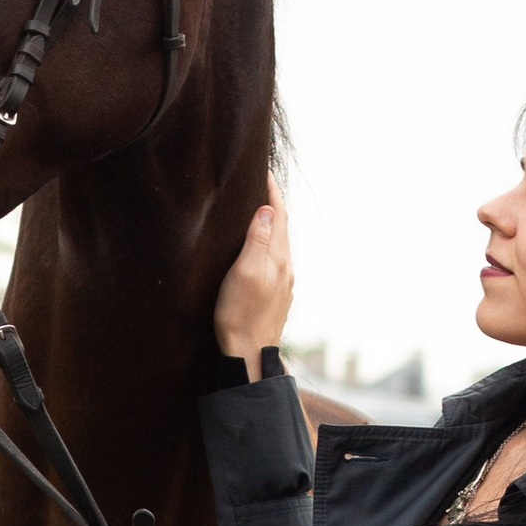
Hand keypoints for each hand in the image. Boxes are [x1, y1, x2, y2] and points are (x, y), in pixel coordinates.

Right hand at [213, 190, 293, 370]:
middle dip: (274, 204)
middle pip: (283, 228)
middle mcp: (286, 268)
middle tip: (263, 184)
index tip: (264, 171)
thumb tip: (268, 209)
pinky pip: (277, 261)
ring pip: (281, 245)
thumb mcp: (244, 272)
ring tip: (261, 210)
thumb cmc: (239, 314)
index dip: (272, 192)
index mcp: (278, 258)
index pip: (279, 215)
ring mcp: (283, 284)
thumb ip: (258, 240)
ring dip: (273, 225)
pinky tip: (261, 249)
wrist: (249, 354)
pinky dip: (270, 245)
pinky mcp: (277, 296)